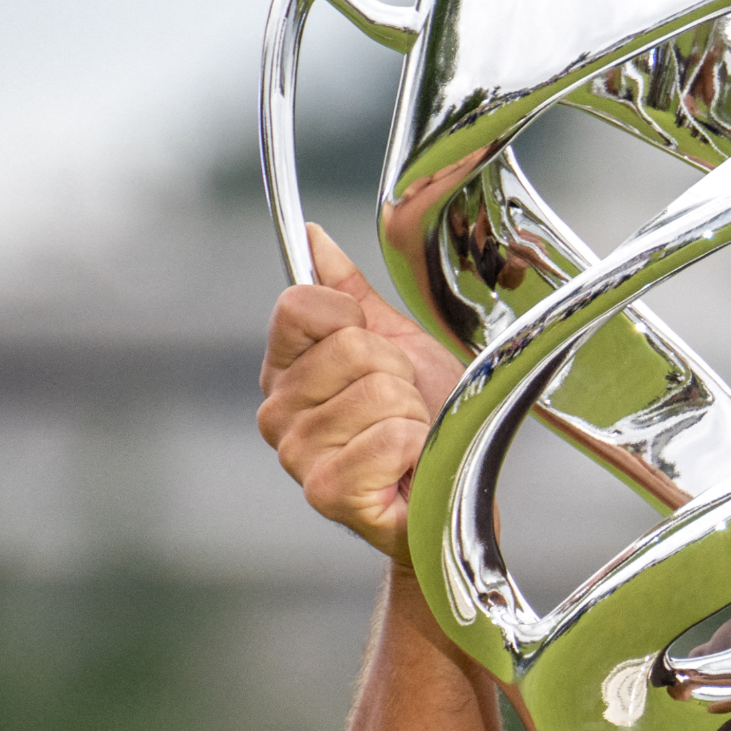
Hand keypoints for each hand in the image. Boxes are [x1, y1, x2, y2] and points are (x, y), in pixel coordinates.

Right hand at [256, 225, 462, 561]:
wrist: (453, 487)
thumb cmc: (426, 418)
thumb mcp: (395, 341)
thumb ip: (350, 293)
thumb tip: (311, 237)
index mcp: (286, 369)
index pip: (300, 306)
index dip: (358, 321)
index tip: (378, 352)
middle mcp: (278, 413)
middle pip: (349, 347)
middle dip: (398, 373)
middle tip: (404, 405)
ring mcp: (298, 456)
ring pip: (378, 393)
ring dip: (413, 414)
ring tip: (408, 438)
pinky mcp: (328, 494)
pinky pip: (390, 438)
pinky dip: (417, 448)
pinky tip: (408, 468)